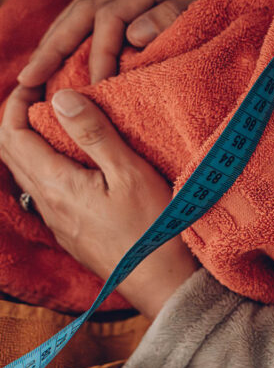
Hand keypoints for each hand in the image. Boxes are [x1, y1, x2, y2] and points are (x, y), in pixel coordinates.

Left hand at [0, 86, 197, 318]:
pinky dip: (47, 166)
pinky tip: (74, 163)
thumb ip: (94, 134)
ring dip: (32, 144)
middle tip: (41, 96)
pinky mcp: (72, 233)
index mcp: (56, 184)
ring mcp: (58, 222)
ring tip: (57, 123)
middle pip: (11, 154)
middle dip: (17, 120)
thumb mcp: (130, 173)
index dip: (15, 104)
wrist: (164, 284)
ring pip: (26, 174)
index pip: (11, 136)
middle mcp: (47, 204)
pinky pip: (45, 192)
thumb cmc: (153, 228)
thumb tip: (60, 97)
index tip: (36, 83)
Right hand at [17, 0, 240, 86]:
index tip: (95, 86)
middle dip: (57, 42)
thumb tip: (131, 36)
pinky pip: (110, 9)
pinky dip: (85, 31)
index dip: (98, 50)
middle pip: (89, 3)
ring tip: (38, 69)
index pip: (113, 12)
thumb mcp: (229, 8)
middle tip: (29, 80)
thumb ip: (181, 18)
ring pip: (92, 3)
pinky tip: (72, 55)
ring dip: (62, 36)